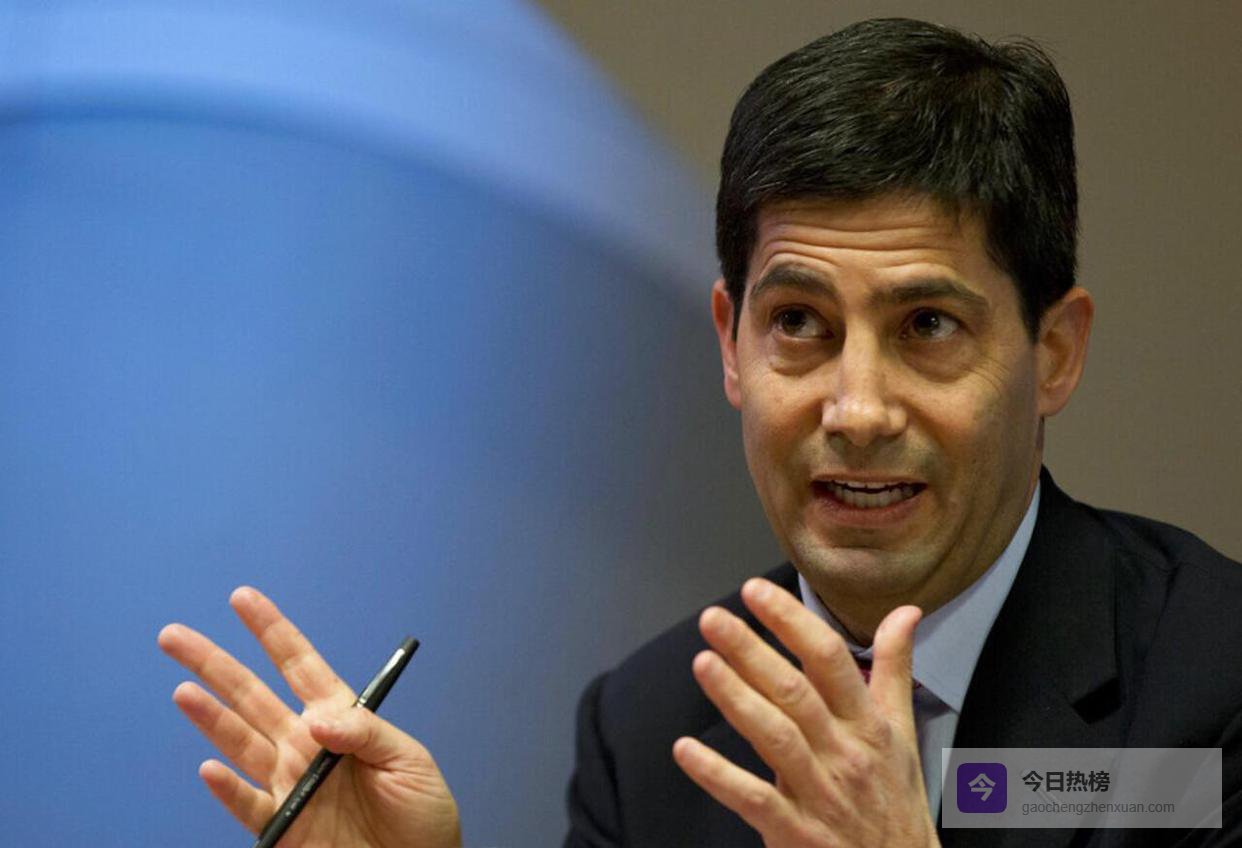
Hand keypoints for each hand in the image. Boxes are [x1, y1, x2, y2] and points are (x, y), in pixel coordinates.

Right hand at [158, 587, 460, 847]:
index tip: (243, 598)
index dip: (271, 631)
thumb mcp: (409, 761)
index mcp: (340, 720)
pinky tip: (209, 768)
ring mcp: (290, 785)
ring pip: (238, 742)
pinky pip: (248, 805)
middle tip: (175, 635)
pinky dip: (227, 789)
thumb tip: (316, 719)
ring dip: (210, 718)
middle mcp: (305, 746)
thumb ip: (365, 734)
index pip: (299, 666)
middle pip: (252, 696)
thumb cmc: (422, 814)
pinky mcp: (283, 827)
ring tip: (183, 690)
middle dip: (214, 665)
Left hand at [672, 577, 937, 847]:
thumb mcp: (903, 732)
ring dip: (735, 698)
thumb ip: (895, 668)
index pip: (831, 660)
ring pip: (776, 737)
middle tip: (713, 618)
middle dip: (752, 651)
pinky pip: (754, 800)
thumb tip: (906, 611)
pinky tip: (685, 750)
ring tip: (702, 662)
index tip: (755, 592)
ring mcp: (821, 794)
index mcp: (868, 724)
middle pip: (795, 693)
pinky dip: (718, 775)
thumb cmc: (895, 799)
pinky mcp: (796, 832)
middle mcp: (845, 753)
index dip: (792, 622)